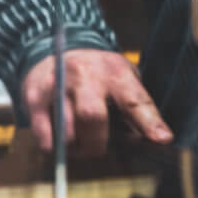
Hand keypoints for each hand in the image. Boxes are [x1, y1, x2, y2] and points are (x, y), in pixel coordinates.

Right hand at [21, 49, 171, 156]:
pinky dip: (54, 147)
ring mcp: (57, 84)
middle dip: (96, 143)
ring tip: (77, 143)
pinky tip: (59, 141)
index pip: (135, 100)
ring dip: (75, 148)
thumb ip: (134, 108)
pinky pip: (44, 136)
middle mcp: (86, 75)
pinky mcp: (35, 96)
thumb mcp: (122, 79)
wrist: (55, 48)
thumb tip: (143, 141)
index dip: (149, 122)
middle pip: (92, 117)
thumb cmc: (97, 73)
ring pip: (66, 132)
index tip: (162, 138)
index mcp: (115, 72)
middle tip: (96, 149)